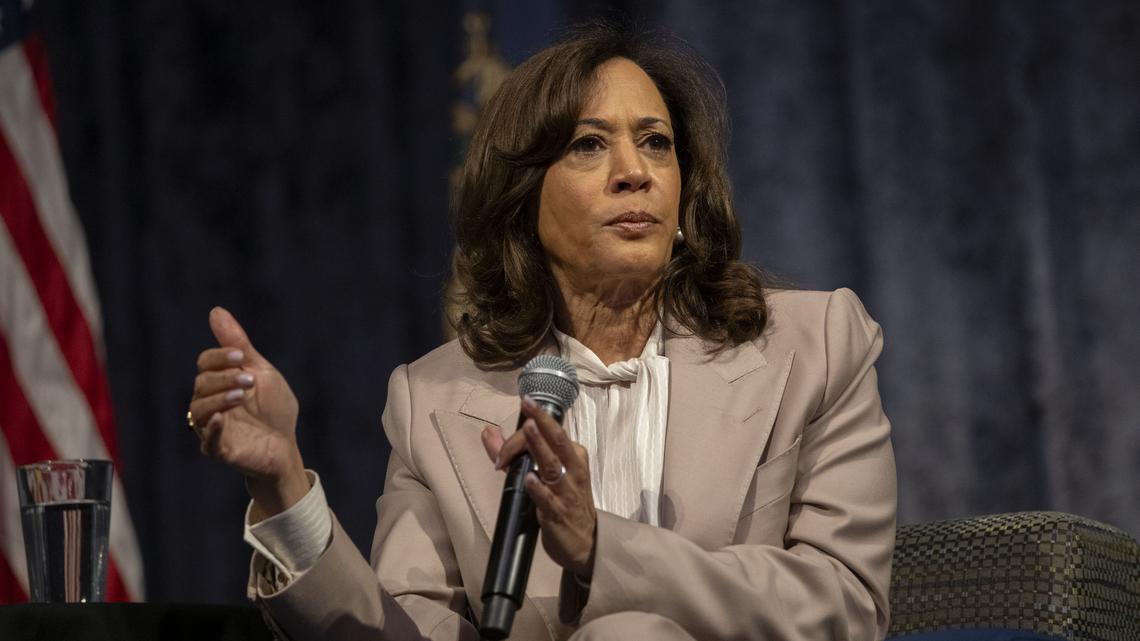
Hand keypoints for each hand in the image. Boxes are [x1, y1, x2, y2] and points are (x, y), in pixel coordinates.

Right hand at [189, 307, 308, 518]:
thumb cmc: (273, 408)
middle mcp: (210, 403)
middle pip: (202, 384)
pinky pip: (207, 441)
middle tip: (248, 381)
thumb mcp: (260, 371)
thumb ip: (239, 345)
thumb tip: (216, 311)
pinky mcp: (220, 450)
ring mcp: (212, 427)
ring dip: (218, 399)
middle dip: (224, 378)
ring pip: (199, 410)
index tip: (238, 356)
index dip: (219, 358)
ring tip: (241, 396)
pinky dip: (211, 429)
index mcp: (219, 383)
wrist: (286, 445)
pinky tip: (221, 418)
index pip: (205, 364)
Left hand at [481, 397, 596, 577]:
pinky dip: (538, 488)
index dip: (524, 431)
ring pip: (553, 466)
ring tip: (528, 430)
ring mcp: (566, 492)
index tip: (499, 436)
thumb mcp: (544, 474)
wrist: (585, 542)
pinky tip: (529, 479)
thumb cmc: (564, 501)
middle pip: (558, 441)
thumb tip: (488, 431)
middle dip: (542, 421)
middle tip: (528, 405)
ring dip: (539, 447)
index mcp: (574, 456)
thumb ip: (513, 452)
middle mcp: (573, 470)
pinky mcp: (557, 514)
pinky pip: (547, 499)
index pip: (551, 434)